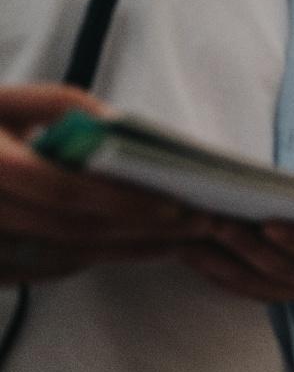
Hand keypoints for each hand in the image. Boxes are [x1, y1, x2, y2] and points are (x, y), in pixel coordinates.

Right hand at [0, 84, 212, 283]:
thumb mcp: (7, 101)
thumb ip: (64, 108)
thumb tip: (122, 129)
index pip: (66, 192)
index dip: (125, 203)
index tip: (178, 205)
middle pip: (73, 231)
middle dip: (142, 231)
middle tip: (196, 225)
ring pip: (61, 257)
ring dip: (124, 251)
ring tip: (175, 239)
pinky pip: (39, 270)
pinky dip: (87, 260)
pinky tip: (126, 247)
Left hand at [180, 151, 293, 302]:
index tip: (269, 223)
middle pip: (277, 265)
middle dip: (244, 244)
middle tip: (215, 220)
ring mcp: (292, 289)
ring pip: (252, 279)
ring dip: (220, 260)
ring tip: (190, 236)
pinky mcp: (270, 293)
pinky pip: (239, 288)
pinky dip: (213, 273)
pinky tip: (188, 253)